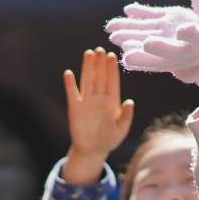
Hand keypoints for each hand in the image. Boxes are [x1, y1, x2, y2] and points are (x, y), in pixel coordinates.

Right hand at [62, 48, 133, 182]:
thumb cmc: (109, 139)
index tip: (112, 56)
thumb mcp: (121, 130)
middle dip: (100, 63)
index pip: (112, 81)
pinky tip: (69, 73)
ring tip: (88, 53)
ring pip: (87, 81)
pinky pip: (72, 94)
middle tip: (100, 49)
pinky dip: (70, 84)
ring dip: (87, 68)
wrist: (93, 150)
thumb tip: (130, 102)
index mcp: (112, 102)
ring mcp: (86, 102)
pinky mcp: (75, 109)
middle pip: (100, 77)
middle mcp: (99, 98)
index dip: (112, 69)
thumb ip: (126, 116)